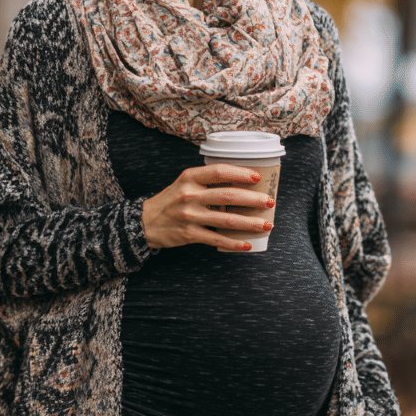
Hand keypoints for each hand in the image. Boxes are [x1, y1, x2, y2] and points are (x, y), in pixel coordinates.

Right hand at [142, 164, 274, 250]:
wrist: (146, 222)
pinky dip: (234, 243)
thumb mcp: (184, 183)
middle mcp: (189, 195)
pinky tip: (248, 244)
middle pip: (228, 196)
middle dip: (253, 199)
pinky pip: (216, 239)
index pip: (219, 172)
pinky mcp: (189, 234)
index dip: (240, 173)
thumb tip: (241, 181)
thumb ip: (206, 181)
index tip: (258, 177)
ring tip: (267, 224)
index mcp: (189, 177)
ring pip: (226, 219)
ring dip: (250, 223)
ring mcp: (189, 215)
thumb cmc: (171, 200)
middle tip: (270, 201)